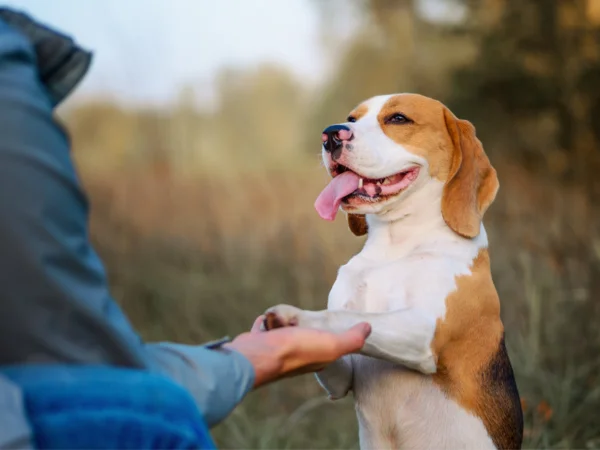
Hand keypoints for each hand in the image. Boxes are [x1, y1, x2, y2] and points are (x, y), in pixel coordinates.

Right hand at [224, 316, 370, 387]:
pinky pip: (264, 330)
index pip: (327, 345)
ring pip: (282, 332)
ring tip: (283, 318)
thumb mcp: (332, 344)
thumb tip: (368, 328)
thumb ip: (352, 339)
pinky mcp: (258, 344)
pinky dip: (265, 324)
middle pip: (303, 337)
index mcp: (316, 359)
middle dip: (302, 326)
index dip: (329, 334)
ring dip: (282, 323)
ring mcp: (276, 351)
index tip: (329, 323)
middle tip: (302, 318)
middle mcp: (296, 358)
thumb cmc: (296, 350)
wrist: (258, 355)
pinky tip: (266, 320)